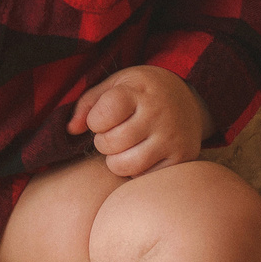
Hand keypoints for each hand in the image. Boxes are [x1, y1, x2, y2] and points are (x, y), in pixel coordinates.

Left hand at [71, 65, 212, 176]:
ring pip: (125, 165)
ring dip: (116, 160)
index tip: (103, 117)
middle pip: (110, 143)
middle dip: (104, 142)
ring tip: (124, 148)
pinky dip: (136, 171)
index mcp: (140, 90)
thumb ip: (89, 104)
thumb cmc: (142, 93)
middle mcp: (159, 113)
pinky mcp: (182, 158)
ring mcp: (172, 137)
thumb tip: (71, 130)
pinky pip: (144, 177)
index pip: (102, 115)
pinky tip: (142, 155)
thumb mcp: (115, 84)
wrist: (190, 101)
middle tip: (114, 134)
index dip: (95, 121)